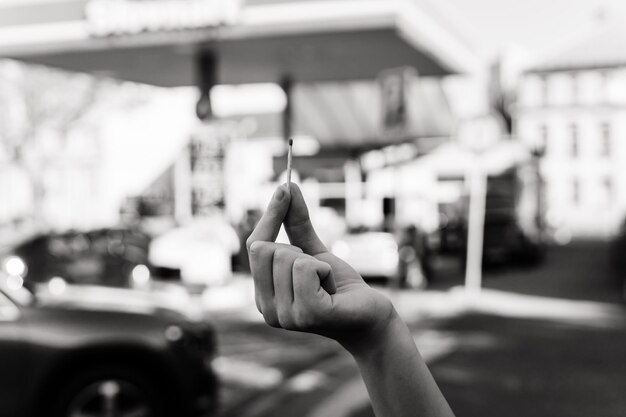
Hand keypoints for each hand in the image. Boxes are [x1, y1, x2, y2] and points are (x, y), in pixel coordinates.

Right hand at [246, 184, 394, 350]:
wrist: (371, 317)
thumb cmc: (340, 286)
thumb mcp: (315, 252)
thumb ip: (296, 224)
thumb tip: (286, 187)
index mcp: (263, 295)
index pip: (254, 246)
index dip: (270, 216)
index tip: (285, 188)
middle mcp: (267, 309)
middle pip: (267, 249)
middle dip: (299, 249)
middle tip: (318, 271)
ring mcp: (285, 316)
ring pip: (289, 257)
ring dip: (317, 263)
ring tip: (327, 284)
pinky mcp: (308, 315)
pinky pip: (306, 269)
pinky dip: (325, 270)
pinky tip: (333, 290)